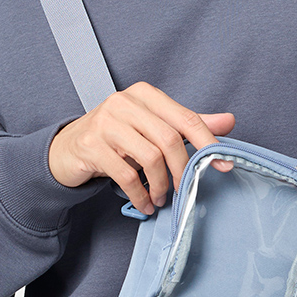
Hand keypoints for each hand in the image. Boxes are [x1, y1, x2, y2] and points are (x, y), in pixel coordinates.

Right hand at [48, 81, 235, 215]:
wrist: (67, 149)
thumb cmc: (116, 137)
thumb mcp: (152, 126)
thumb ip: (188, 124)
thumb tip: (229, 121)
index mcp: (144, 94)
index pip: (185, 118)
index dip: (208, 143)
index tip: (223, 165)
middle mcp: (124, 102)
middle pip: (169, 139)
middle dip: (182, 170)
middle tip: (185, 189)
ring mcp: (105, 122)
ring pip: (149, 157)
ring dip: (160, 185)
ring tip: (161, 198)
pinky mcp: (90, 145)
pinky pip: (126, 175)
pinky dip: (140, 194)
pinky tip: (144, 202)